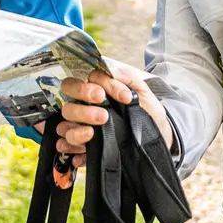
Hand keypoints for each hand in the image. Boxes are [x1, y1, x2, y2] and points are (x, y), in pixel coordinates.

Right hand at [55, 63, 174, 166]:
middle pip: (68, 104)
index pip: (81, 82)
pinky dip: (72, 148)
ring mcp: (81, 128)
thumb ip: (128, 78)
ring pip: (65, 127)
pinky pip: (66, 147)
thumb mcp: (143, 92)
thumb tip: (113, 73)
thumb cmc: (147, 113)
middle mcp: (84, 109)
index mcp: (95, 92)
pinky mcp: (83, 148)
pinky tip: (85, 149)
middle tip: (103, 115)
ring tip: (93, 132)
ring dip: (77, 130)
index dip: (97, 87)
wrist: (158, 139)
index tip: (121, 95)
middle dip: (83, 110)